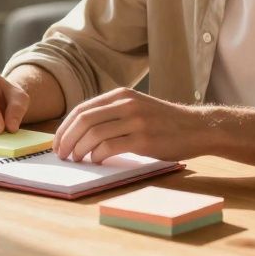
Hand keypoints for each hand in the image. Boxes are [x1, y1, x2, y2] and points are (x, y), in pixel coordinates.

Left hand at [53, 87, 203, 162]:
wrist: (197, 128)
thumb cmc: (164, 122)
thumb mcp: (136, 107)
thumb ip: (112, 113)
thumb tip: (80, 131)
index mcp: (121, 95)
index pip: (82, 109)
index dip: (64, 127)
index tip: (57, 143)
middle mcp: (126, 104)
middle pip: (84, 120)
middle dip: (67, 139)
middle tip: (61, 154)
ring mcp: (135, 120)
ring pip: (94, 134)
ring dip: (79, 149)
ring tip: (76, 160)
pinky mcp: (144, 139)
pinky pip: (110, 146)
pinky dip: (97, 155)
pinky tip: (95, 160)